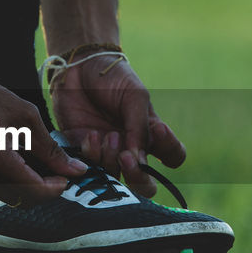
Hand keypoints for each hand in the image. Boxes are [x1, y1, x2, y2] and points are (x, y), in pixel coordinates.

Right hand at [0, 61, 86, 205]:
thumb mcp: (23, 115)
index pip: (35, 190)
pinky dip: (13, 180)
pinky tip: (20, 158)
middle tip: (58, 170)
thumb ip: (50, 148)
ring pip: (11, 196)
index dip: (57, 187)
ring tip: (40, 161)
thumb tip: (77, 170)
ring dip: (29, 186)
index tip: (69, 175)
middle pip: (24, 199)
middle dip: (45, 189)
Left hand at [50, 55, 185, 196]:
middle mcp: (132, 150)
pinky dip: (91, 154)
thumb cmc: (113, 79)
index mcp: (152, 134)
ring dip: (112, 160)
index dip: (170, 151)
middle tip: (126, 157)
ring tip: (107, 135)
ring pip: (116, 180)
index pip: (174, 156)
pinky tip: (89, 135)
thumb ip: (139, 127)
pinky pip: (90, 168)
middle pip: (145, 184)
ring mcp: (108, 155)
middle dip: (138, 177)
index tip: (158, 131)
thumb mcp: (134, 96)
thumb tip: (138, 159)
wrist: (78, 68)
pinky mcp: (83, 154)